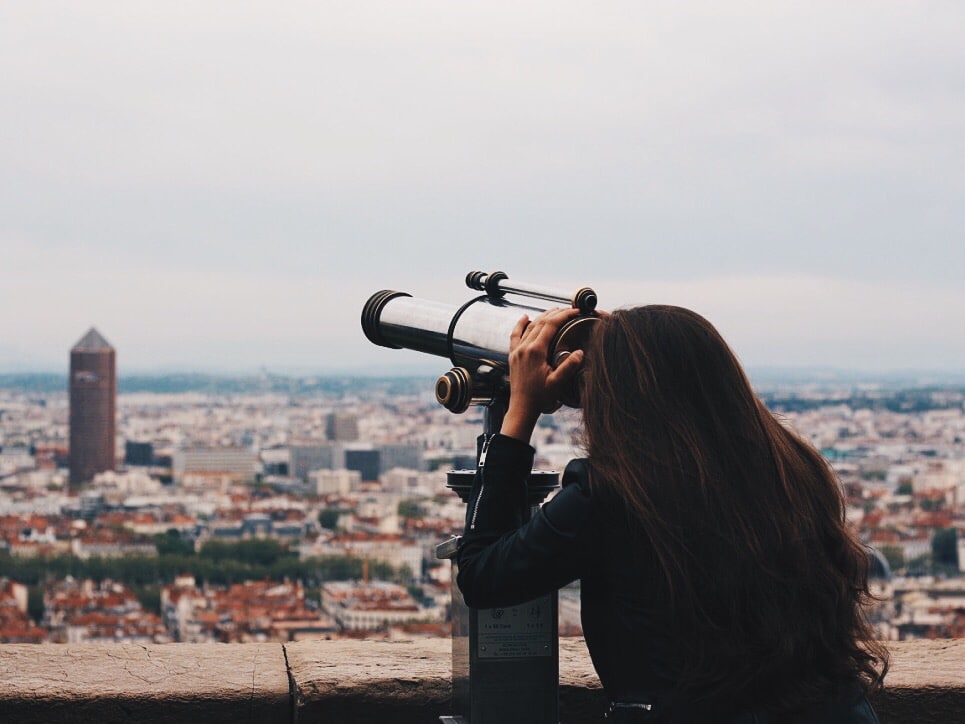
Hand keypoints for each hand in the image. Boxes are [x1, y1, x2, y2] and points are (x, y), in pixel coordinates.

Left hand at [501, 307, 584, 441]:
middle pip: (540, 322)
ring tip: (554, 311)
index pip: (551, 326)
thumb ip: (569, 366)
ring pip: (529, 326)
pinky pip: (515, 335)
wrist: (522, 407)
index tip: (575, 311)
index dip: (564, 316)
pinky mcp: (513, 355)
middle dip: (556, 313)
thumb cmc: (539, 397)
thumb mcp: (557, 383)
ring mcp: (517, 351)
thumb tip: (580, 352)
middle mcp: (524, 348)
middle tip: (568, 309)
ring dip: (542, 316)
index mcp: (535, 351)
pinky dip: (520, 324)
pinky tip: (525, 317)